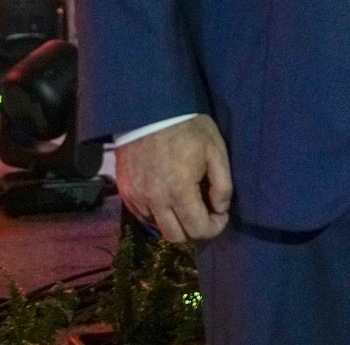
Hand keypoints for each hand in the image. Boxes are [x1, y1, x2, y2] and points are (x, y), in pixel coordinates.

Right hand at [115, 115, 233, 242]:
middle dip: (195, 230)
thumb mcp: (215, 149)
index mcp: (179, 190)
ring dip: (175, 222)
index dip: (214, 228)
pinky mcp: (126, 193)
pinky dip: (158, 214)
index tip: (221, 215)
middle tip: (204, 212)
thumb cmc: (187, 128)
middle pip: (176, 237)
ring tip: (186, 203)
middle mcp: (155, 200)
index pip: (198, 229)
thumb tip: (220, 209)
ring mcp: (137, 197)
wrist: (150, 111)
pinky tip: (167, 196)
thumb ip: (222, 184)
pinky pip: (143, 215)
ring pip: (158, 228)